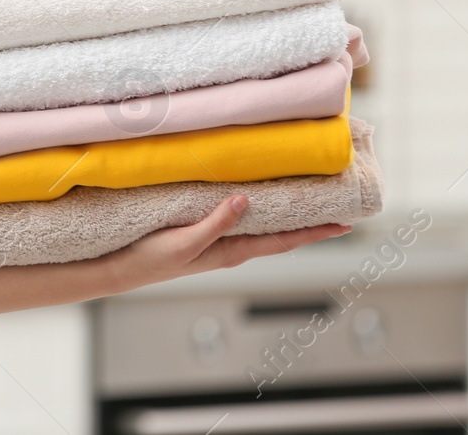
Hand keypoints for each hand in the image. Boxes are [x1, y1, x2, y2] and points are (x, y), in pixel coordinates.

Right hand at [104, 195, 349, 292]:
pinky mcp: (205, 232)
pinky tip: (262, 199)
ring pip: (264, 226)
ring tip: (310, 201)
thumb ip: (216, 223)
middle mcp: (232, 246)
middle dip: (310, 222)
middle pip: (281, 233)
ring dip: (288, 216)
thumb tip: (247, 200)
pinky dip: (261, 210)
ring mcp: (219, 240)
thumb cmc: (152, 258)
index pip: (284, 241)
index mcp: (232, 251)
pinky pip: (243, 220)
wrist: (122, 268)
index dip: (315, 232)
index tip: (344, 224)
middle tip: (337, 206)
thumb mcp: (185, 242)